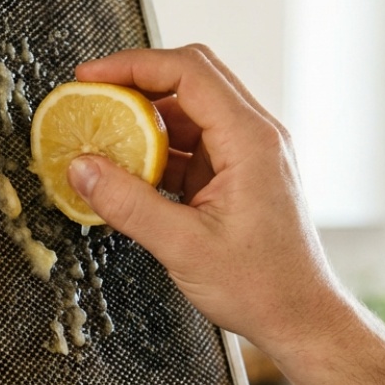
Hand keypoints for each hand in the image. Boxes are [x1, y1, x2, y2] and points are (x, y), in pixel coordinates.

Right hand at [68, 45, 354, 364]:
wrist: (301, 318)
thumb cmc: (263, 287)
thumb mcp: (183, 246)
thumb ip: (128, 204)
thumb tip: (83, 169)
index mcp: (250, 141)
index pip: (188, 72)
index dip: (133, 66)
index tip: (92, 75)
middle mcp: (255, 138)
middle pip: (190, 80)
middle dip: (136, 83)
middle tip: (92, 95)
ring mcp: (248, 155)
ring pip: (189, 113)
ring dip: (145, 122)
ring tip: (103, 139)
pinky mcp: (238, 175)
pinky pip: (192, 145)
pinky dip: (158, 152)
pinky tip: (128, 174)